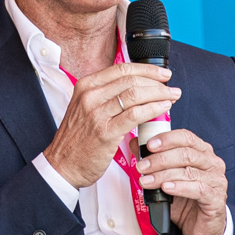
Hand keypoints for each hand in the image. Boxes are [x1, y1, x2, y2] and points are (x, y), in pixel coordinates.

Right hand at [41, 63, 178, 189]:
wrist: (62, 165)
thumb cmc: (78, 139)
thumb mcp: (86, 108)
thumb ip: (107, 96)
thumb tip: (137, 88)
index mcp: (86, 86)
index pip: (122, 69)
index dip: (147, 69)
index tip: (162, 74)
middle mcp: (90, 96)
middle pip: (131, 80)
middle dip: (157, 82)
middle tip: (171, 87)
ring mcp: (96, 114)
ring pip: (135, 94)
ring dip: (159, 94)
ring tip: (172, 97)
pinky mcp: (105, 132)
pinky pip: (135, 115)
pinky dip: (153, 109)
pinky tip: (163, 109)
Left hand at [136, 129, 227, 234]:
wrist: (201, 228)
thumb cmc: (186, 201)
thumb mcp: (167, 178)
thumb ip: (154, 160)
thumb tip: (135, 143)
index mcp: (202, 153)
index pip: (186, 137)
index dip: (167, 139)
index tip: (149, 145)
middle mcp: (212, 163)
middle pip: (186, 154)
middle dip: (160, 159)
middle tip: (141, 166)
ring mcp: (217, 181)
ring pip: (188, 172)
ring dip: (163, 175)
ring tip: (146, 181)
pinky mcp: (216, 198)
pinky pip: (198, 189)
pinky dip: (179, 187)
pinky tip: (166, 188)